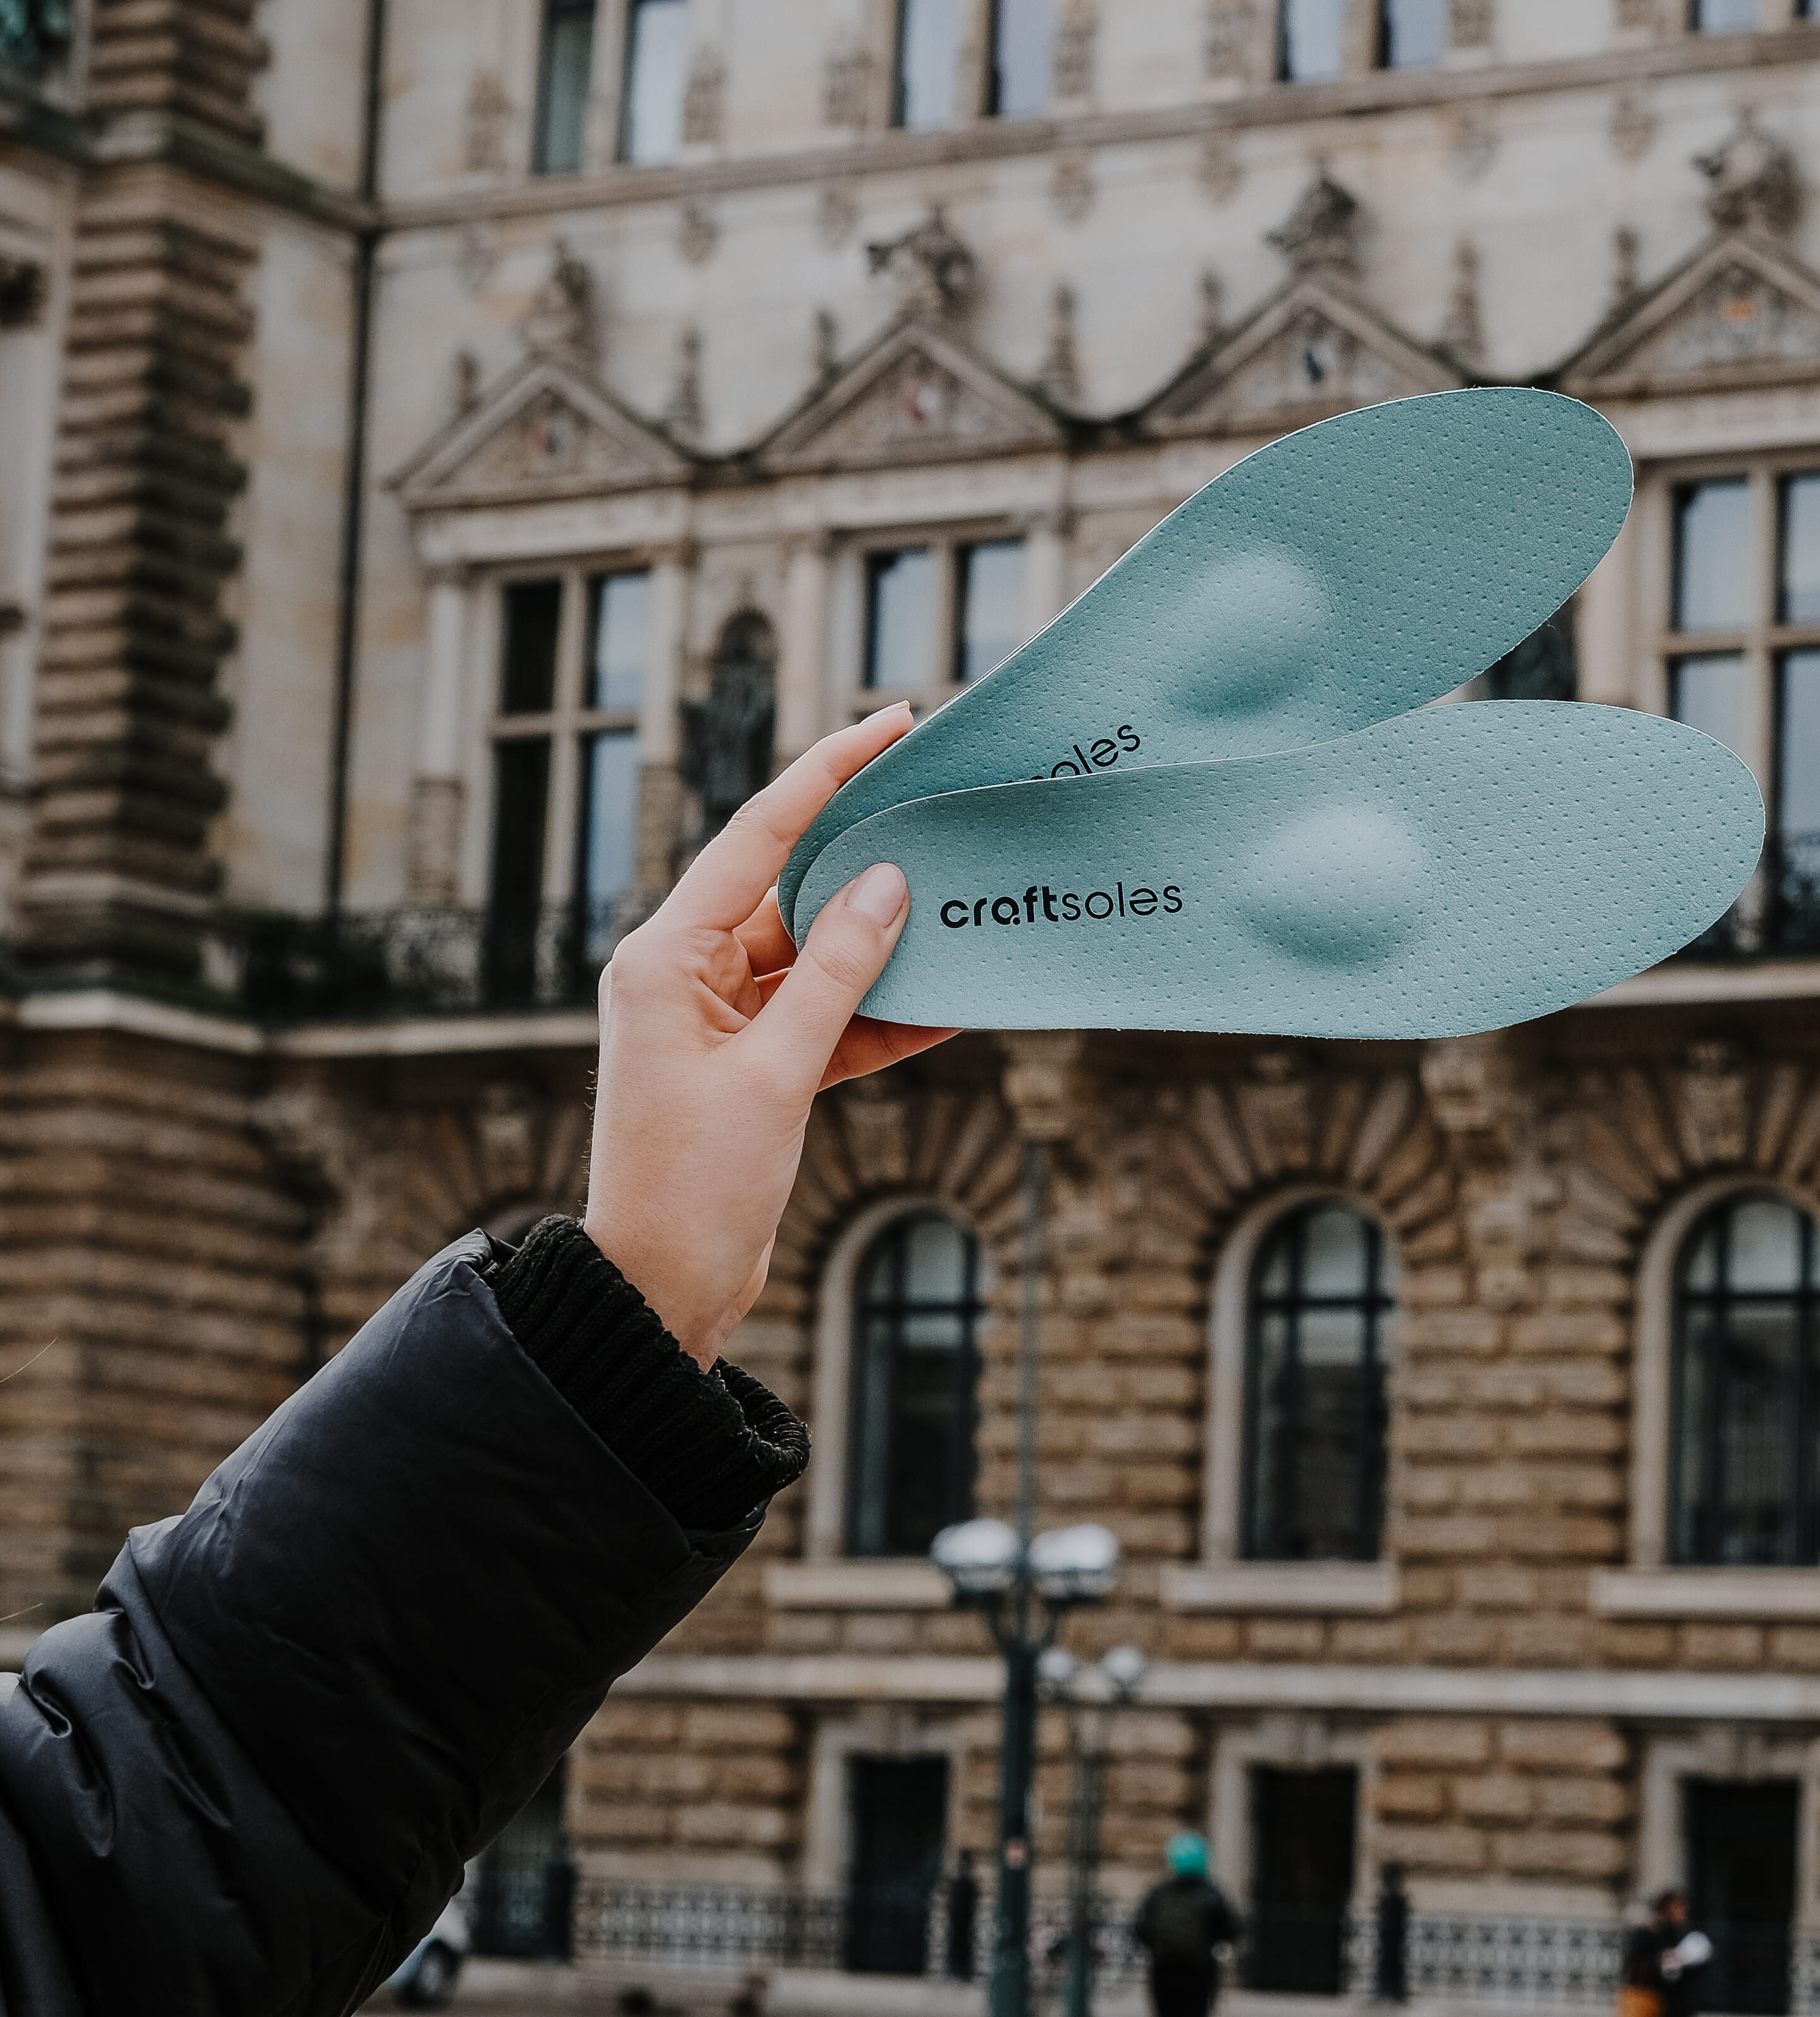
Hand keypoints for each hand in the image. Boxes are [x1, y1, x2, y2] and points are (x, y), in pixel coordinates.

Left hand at [583, 708, 951, 1366]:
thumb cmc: (691, 1189)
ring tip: (961, 912)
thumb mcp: (777, 1074)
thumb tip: (888, 884)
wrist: (662, 1293)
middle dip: (868, 861)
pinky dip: (878, 1015)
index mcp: (665, 957)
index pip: (757, 837)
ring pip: (815, 956)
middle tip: (942, 812)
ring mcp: (719, 1021)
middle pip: (790, 889)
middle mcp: (686, 975)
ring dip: (882, 947)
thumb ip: (836, 973)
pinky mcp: (751, 1067)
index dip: (827, 774)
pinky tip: (947, 1004)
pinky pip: (824, 1018)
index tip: (890, 724)